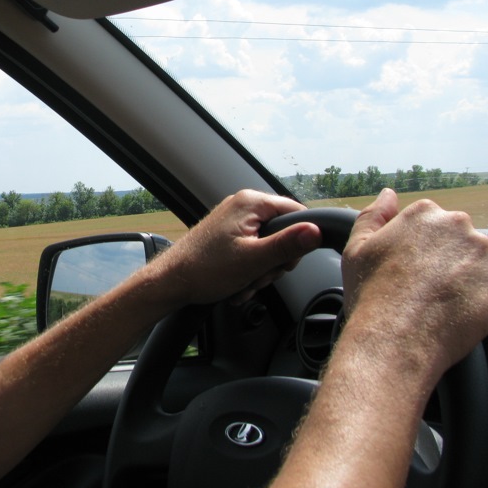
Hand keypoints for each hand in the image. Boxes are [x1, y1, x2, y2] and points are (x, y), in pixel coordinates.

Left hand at [147, 189, 321, 309]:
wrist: (171, 282)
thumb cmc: (204, 269)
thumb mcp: (254, 260)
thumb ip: (287, 245)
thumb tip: (316, 231)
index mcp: (251, 202)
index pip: (297, 214)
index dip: (298, 241)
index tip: (285, 262)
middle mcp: (243, 206)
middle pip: (283, 233)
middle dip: (274, 262)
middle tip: (259, 276)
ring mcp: (234, 221)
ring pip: (267, 247)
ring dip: (261, 271)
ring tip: (245, 284)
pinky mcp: (227, 235)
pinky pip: (252, 251)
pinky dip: (249, 271)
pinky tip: (238, 285)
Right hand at [341, 188, 487, 381]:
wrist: (396, 338)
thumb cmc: (372, 294)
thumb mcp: (357, 248)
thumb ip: (373, 214)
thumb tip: (389, 194)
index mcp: (425, 214)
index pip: (429, 224)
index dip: (418, 248)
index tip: (410, 269)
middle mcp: (460, 227)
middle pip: (457, 240)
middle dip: (444, 260)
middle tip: (424, 287)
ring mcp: (484, 255)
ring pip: (477, 263)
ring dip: (464, 278)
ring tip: (439, 302)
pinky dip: (479, 299)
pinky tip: (454, 311)